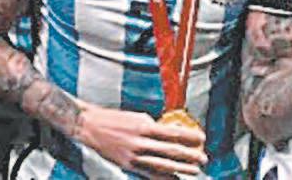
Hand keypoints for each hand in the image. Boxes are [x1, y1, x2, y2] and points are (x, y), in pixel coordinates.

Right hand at [77, 104, 206, 177]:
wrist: (88, 126)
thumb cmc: (111, 119)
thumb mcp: (135, 117)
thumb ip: (152, 125)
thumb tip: (169, 132)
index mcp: (143, 125)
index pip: (172, 132)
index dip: (189, 136)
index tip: (202, 138)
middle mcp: (140, 141)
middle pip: (171, 150)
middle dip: (190, 155)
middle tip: (203, 158)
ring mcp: (134, 155)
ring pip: (164, 164)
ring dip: (182, 168)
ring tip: (196, 170)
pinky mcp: (129, 164)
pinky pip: (150, 173)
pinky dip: (165, 177)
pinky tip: (174, 178)